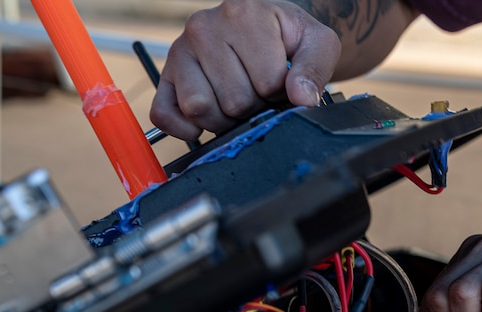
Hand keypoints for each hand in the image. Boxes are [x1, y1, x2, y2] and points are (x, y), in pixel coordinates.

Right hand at [150, 0, 340, 140]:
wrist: (265, 27)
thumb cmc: (288, 38)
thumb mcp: (317, 44)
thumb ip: (315, 69)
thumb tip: (302, 99)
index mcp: (243, 14)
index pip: (267, 82)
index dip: (279, 93)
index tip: (279, 80)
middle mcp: (204, 27)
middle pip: (235, 101)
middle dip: (253, 108)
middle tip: (257, 91)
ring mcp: (181, 51)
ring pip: (200, 109)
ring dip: (223, 120)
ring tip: (235, 102)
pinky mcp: (167, 76)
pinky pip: (164, 115)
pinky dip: (184, 129)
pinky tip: (204, 123)